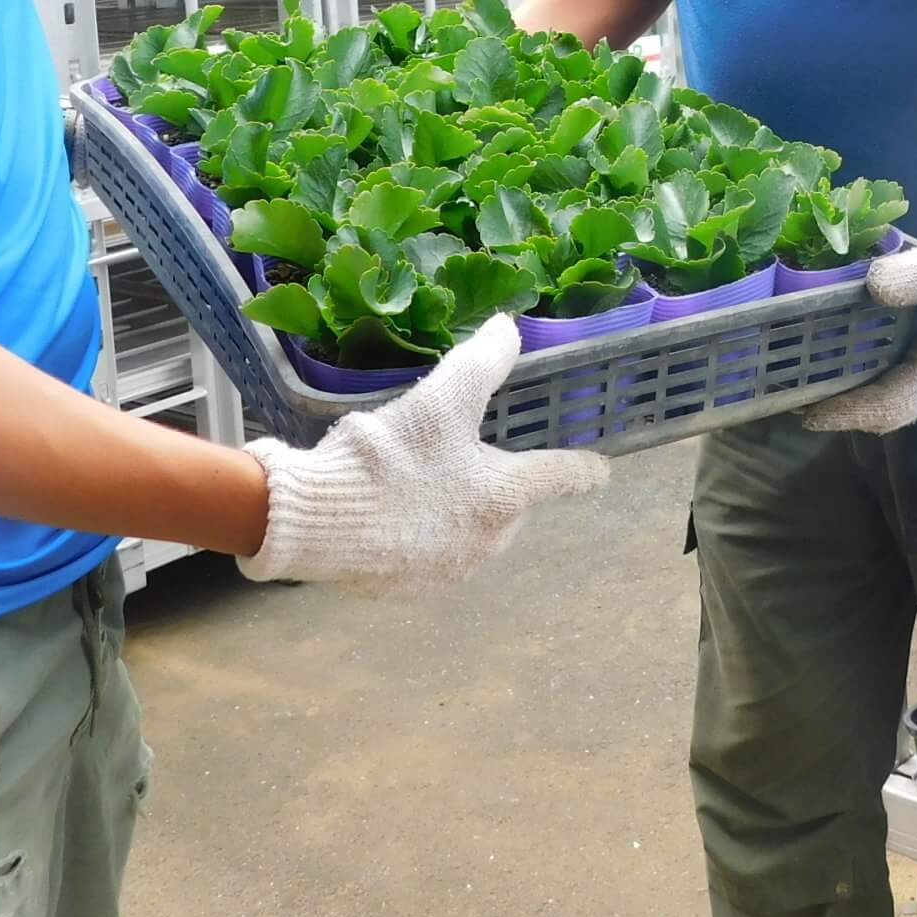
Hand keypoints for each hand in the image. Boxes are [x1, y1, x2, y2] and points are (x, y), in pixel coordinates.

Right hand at [238, 315, 608, 592]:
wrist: (316, 520)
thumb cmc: (391, 457)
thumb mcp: (441, 399)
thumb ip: (482, 360)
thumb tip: (509, 327)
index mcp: (505, 498)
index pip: (560, 477)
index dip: (582, 469)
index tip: (599, 471)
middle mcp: (488, 542)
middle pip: (509, 506)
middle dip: (494, 482)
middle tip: (460, 454)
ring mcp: (449, 571)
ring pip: (468, 531)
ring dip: (455, 508)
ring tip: (418, 479)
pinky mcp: (408, 588)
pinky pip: (428, 554)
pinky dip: (419, 533)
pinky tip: (391, 512)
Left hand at [801, 173, 916, 434]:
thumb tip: (874, 287)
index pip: (895, 407)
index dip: (851, 413)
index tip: (807, 412)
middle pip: (879, 403)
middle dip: (836, 402)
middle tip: (785, 392)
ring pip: (872, 380)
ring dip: (836, 379)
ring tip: (791, 370)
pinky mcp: (907, 334)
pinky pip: (870, 352)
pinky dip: (843, 349)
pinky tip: (814, 335)